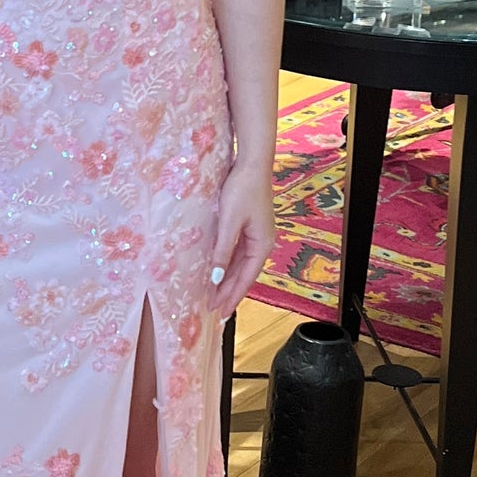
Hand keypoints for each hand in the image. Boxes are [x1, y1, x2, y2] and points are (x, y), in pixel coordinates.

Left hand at [208, 156, 275, 318]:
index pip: (245, 279)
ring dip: (227, 281)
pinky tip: (218, 272)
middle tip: (214, 310)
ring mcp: (256, 235)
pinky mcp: (248, 227)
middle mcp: (262, 243)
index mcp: (262, 245)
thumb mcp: (230, 222)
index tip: (220, 312)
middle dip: (229, 292)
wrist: (252, 164)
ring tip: (215, 296)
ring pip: (240, 265)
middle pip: (243, 275)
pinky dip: (227, 265)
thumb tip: (216, 277)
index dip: (232, 296)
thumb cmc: (243, 190)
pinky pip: (237, 253)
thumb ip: (223, 250)